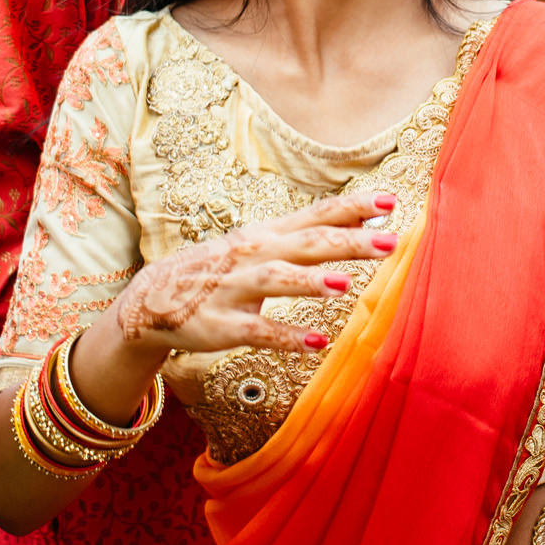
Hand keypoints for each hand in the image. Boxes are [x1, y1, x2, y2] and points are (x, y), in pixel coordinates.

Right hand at [105, 191, 399, 370]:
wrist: (153, 297)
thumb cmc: (223, 268)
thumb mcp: (263, 243)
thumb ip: (312, 231)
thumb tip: (368, 214)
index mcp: (268, 235)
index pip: (316, 214)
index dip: (352, 207)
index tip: (390, 201)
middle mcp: (253, 255)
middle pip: (305, 244)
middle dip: (346, 242)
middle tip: (388, 242)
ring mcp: (235, 289)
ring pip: (276, 281)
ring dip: (309, 282)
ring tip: (343, 285)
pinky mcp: (223, 325)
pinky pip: (258, 331)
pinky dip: (287, 336)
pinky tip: (317, 342)